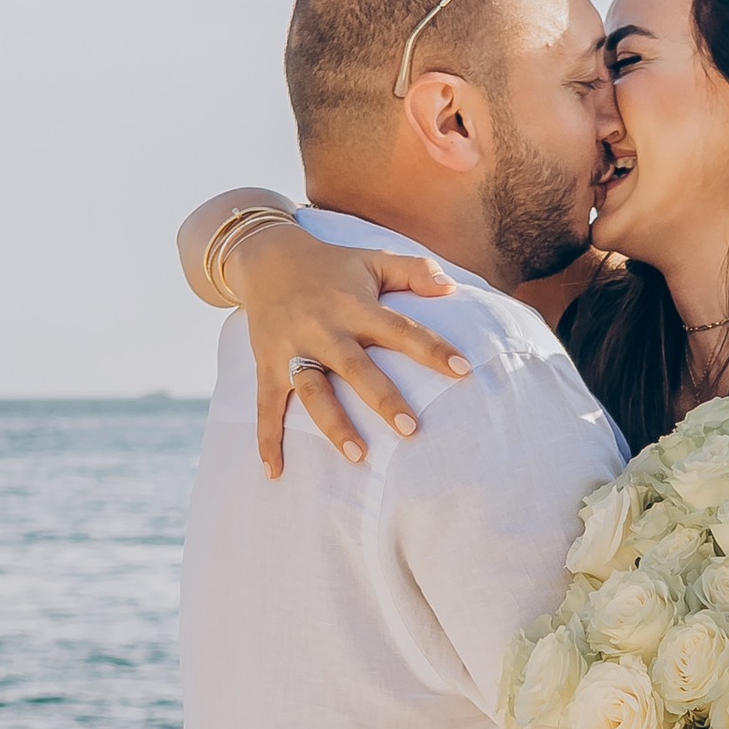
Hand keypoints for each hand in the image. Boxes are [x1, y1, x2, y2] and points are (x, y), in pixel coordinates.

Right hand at [224, 219, 469, 475]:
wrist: (265, 256)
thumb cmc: (331, 265)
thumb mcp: (372, 258)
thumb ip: (413, 270)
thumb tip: (452, 288)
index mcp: (354, 305)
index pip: (400, 329)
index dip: (431, 349)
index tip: (462, 370)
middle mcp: (323, 329)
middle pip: (355, 368)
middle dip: (382, 398)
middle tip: (410, 429)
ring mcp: (292, 350)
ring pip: (313, 393)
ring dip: (334, 425)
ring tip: (358, 456)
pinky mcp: (267, 365)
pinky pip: (266, 407)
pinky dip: (267, 440)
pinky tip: (274, 472)